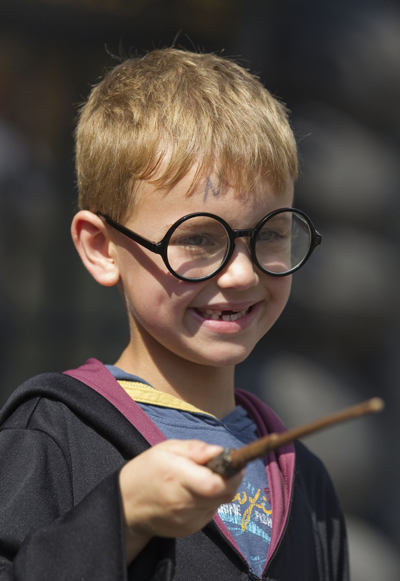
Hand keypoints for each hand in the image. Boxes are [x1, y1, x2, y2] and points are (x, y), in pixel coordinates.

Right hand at [119, 439, 243, 563]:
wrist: (126, 506)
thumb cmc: (146, 471)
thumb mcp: (166, 449)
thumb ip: (194, 449)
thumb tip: (220, 451)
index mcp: (177, 478)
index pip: (214, 484)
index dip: (230, 472)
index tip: (233, 461)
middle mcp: (184, 502)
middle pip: (224, 493)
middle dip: (230, 478)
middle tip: (223, 466)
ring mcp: (188, 519)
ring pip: (221, 502)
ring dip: (221, 489)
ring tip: (204, 478)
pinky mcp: (191, 529)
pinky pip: (212, 511)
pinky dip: (212, 500)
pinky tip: (197, 492)